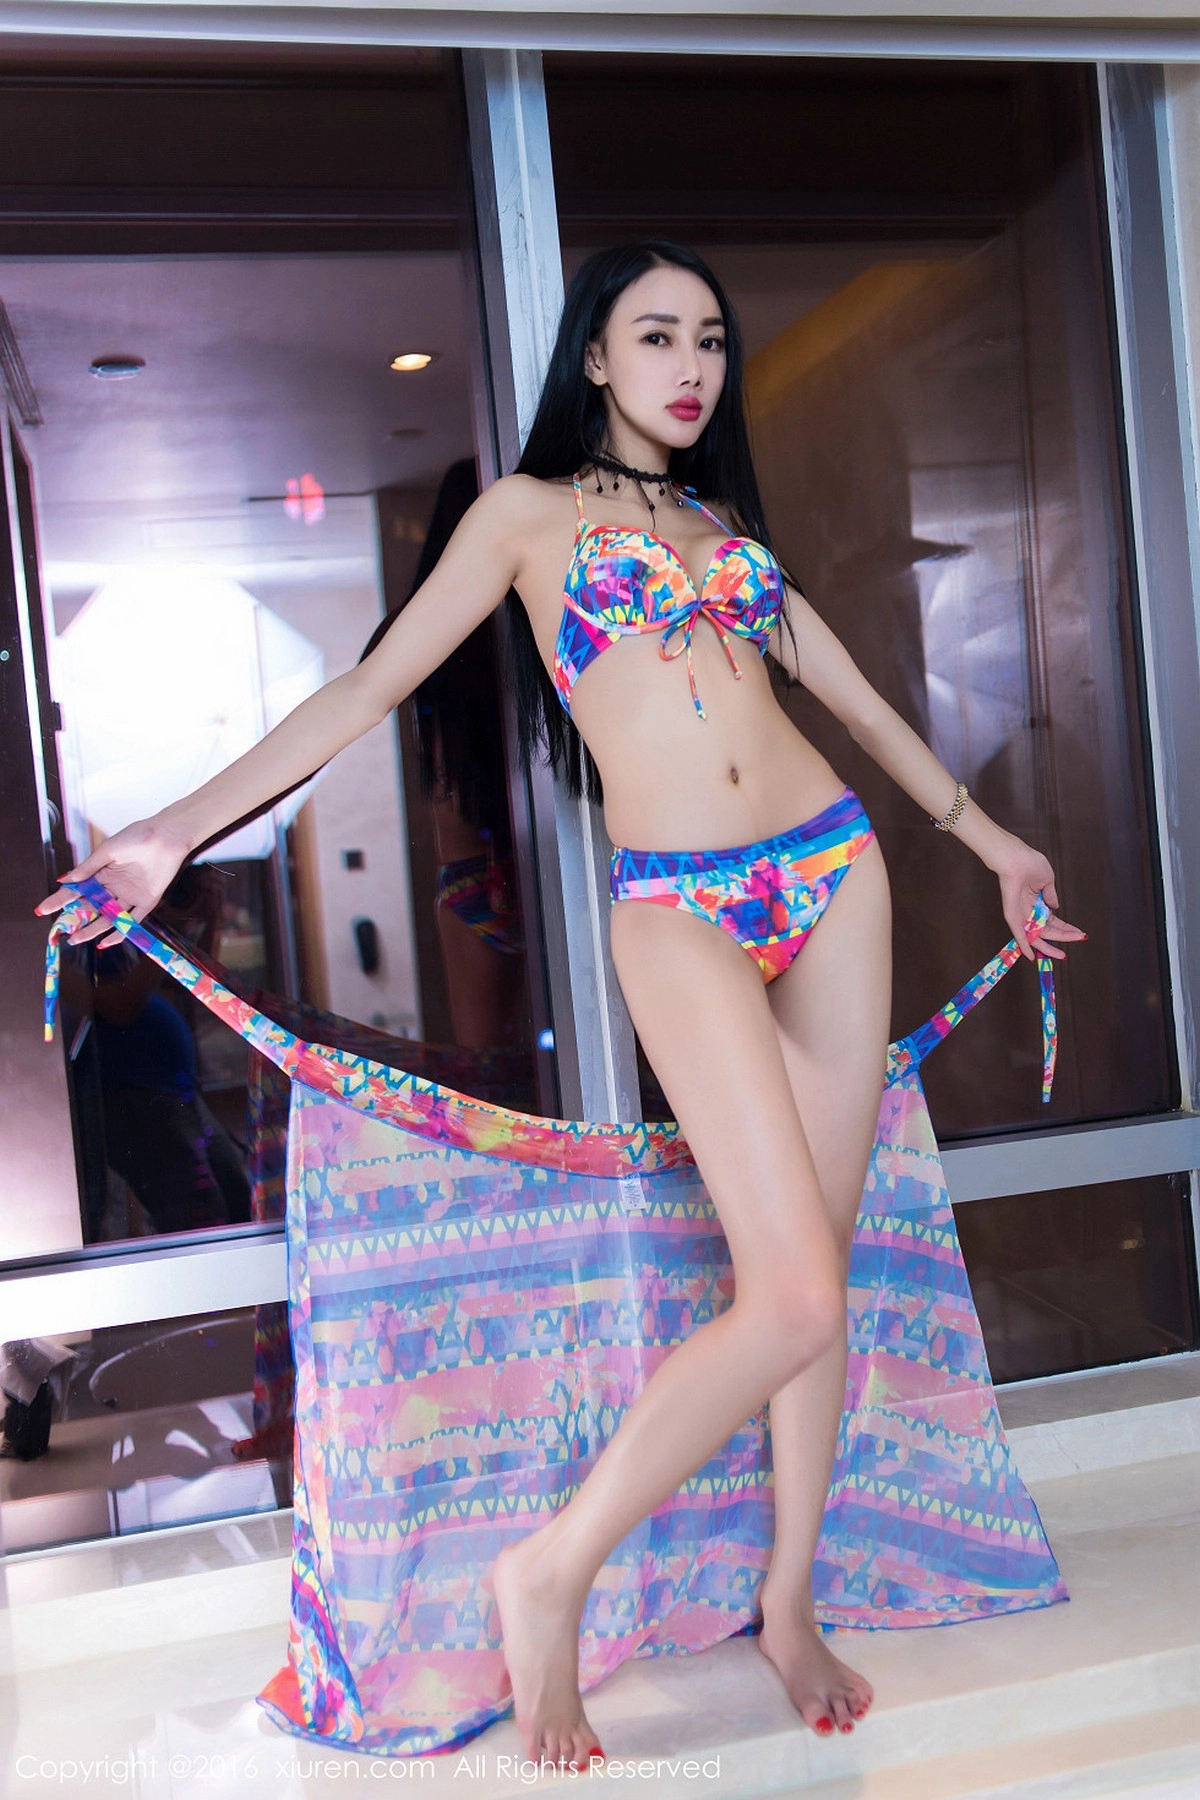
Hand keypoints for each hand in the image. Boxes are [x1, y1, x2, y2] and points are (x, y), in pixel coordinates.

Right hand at [34, 816, 192, 949]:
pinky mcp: (147, 901)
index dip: (60, 900)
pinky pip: (132, 920)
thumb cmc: (138, 836)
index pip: (77, 890)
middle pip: (91, 906)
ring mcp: (130, 895)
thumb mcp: (107, 850)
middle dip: (75, 919)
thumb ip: (87, 868)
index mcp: (102, 873)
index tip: (43, 910)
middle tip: (60, 932)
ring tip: (77, 939)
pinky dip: (119, 931)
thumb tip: (64, 880)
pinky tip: (105, 941)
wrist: (166, 836)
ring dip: (93, 929)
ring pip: (108, 917)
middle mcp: (114, 887)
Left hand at [991, 835, 1086, 961]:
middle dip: (1064, 936)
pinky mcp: (1013, 916)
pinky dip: (1025, 946)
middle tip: (1078, 939)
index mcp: (1037, 901)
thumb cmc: (1028, 863)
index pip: (1053, 920)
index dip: (1066, 927)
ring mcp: (1021, 914)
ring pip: (1036, 936)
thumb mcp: (1047, 880)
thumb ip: (1051, 895)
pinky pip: (1019, 935)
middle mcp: (1029, 910)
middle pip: (1048, 930)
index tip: (1079, 933)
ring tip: (1062, 955)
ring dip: (1049, 947)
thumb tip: (1055, 906)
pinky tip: (1032, 957)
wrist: (1015, 858)